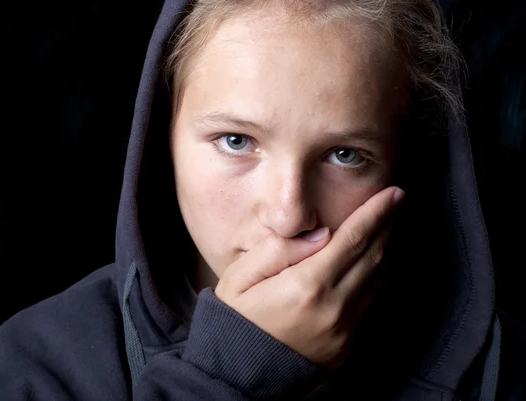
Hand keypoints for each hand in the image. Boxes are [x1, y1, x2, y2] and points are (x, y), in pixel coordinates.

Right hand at [214, 186, 403, 367]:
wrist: (240, 370)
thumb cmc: (236, 318)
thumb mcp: (240, 277)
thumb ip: (278, 250)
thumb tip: (320, 235)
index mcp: (307, 286)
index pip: (353, 239)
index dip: (376, 214)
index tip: (392, 194)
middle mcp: (334, 307)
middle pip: (373, 257)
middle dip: (388, 225)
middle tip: (397, 202)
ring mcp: (345, 329)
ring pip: (377, 280)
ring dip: (386, 249)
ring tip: (388, 226)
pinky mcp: (348, 344)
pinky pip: (370, 302)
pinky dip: (377, 276)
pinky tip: (374, 261)